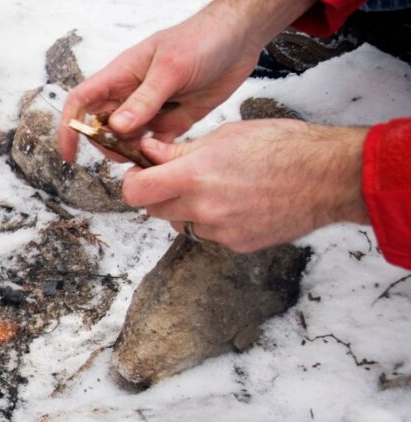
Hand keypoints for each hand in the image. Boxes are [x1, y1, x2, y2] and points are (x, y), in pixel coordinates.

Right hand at [58, 0, 316, 162]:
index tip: (71, 154)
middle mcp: (131, 94)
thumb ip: (144, 100)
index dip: (70, 127)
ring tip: (152, 157)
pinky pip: (156, 145)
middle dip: (107, 145)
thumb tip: (116, 128)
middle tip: (128, 153)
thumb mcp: (171, 69)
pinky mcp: (173, 120)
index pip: (82, 102)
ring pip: (128, 140)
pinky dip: (157, 156)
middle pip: (102, 127)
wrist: (240, 38)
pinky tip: (168, 157)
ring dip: (132, 153)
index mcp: (121, 75)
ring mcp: (151, 109)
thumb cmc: (202, 40)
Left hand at [122, 119, 368, 252]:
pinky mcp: (236, 245)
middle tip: (176, 176)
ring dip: (185, 208)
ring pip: (181, 223)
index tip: (139, 172)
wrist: (330, 177)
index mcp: (195, 176)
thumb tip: (148, 152)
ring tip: (214, 187)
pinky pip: (208, 235)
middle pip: (154, 210)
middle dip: (158, 193)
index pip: (135, 192)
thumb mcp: (225, 135)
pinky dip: (212, 221)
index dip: (132, 181)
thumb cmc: (284, 146)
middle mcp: (203, 208)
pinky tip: (236, 202)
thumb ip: (181, 150)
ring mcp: (220, 231)